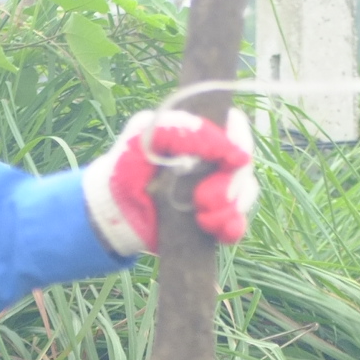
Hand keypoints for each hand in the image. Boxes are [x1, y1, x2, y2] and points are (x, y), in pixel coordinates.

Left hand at [83, 109, 257, 254]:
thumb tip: (229, 148)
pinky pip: (237, 222)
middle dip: (229, 186)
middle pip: (243, 165)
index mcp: (198, 132)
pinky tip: (220, 231)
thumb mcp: (146, 136)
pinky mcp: (214, 217)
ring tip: (203, 220)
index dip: (241, 143)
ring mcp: (216, 188)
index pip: (235, 128)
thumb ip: (183, 130)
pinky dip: (233, 228)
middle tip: (202, 200)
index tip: (233, 161)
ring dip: (229, 209)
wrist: (114, 212)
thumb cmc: (126, 166)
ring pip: (244, 193)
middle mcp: (212, 158)